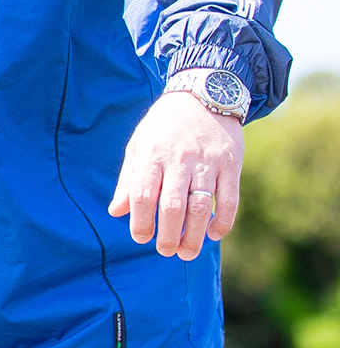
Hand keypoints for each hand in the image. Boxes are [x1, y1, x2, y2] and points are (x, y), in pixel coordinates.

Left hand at [107, 91, 244, 260]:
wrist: (203, 95)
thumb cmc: (164, 126)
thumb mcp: (139, 145)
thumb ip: (129, 180)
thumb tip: (116, 212)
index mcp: (153, 156)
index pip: (143, 195)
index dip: (141, 221)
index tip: (141, 237)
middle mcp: (180, 160)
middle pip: (172, 206)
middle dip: (168, 235)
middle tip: (166, 251)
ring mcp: (207, 163)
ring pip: (201, 207)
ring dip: (194, 235)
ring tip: (187, 253)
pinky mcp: (231, 165)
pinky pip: (229, 199)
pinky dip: (223, 221)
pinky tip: (214, 234)